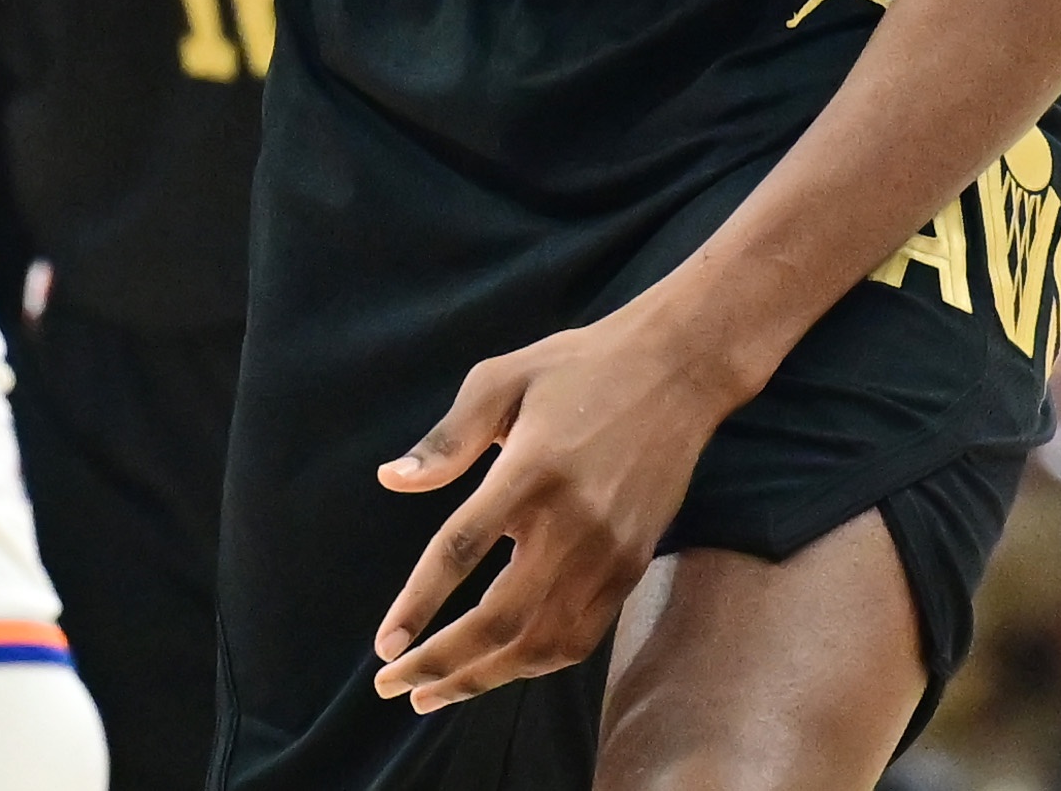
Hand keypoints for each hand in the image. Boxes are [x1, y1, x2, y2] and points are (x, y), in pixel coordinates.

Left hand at [362, 303, 752, 709]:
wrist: (678, 372)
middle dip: (440, 664)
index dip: (418, 606)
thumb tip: (392, 480)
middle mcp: (571, 523)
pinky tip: (498, 668)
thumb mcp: (501, 378)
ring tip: (434, 692)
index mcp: (528, 471)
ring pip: (540, 643)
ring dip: (483, 677)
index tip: (383, 647)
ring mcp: (608, 552)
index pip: (460, 552)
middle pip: (498, 620)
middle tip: (392, 685)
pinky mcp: (632, 566)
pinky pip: (579, 637)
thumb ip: (447, 438)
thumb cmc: (577, 368)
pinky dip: (534, 664)